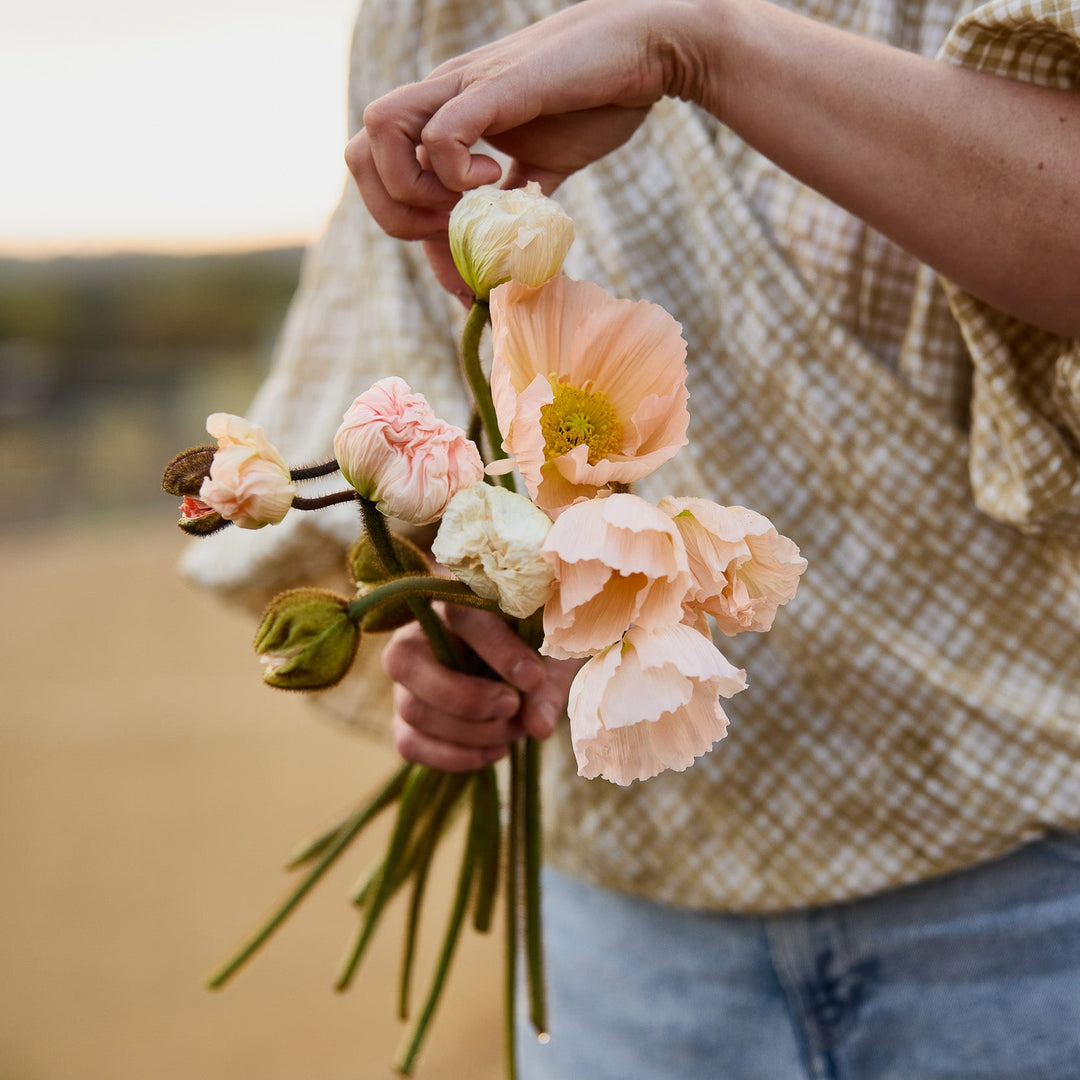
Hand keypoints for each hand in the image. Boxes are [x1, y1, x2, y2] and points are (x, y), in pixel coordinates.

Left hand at [345, 0, 674, 300]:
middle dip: (395, 214)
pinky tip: (496, 179)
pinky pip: (440, 132)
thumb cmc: (595, 104)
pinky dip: (456, 173)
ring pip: (377, 130)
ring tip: (466, 204)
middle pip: (358, 152)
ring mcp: (461, 87)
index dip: (402, 225)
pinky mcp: (494, 87)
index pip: (377, 171)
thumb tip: (488, 269)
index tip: (455, 256)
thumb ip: (507, 216)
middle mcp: (439, 97)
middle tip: (451, 229)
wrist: (643, 51)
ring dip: (415, 189)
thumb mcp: (540, 175)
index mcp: (444, 116)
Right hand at [382, 606, 581, 771]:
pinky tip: (495, 751)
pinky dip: (454, 757)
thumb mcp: (550, 656)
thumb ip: (546, 687)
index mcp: (455, 599)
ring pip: (412, 709)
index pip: (462, 618)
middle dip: (466, 697)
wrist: (523, 659)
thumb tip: (538, 728)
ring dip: (469, 732)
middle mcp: (415, 634)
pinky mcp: (406, 716)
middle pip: (407, 663)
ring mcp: (406, 679)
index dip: (498, 651)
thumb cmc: (537, 644)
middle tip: (512, 706)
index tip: (534, 678)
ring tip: (514, 730)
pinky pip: (409, 743)